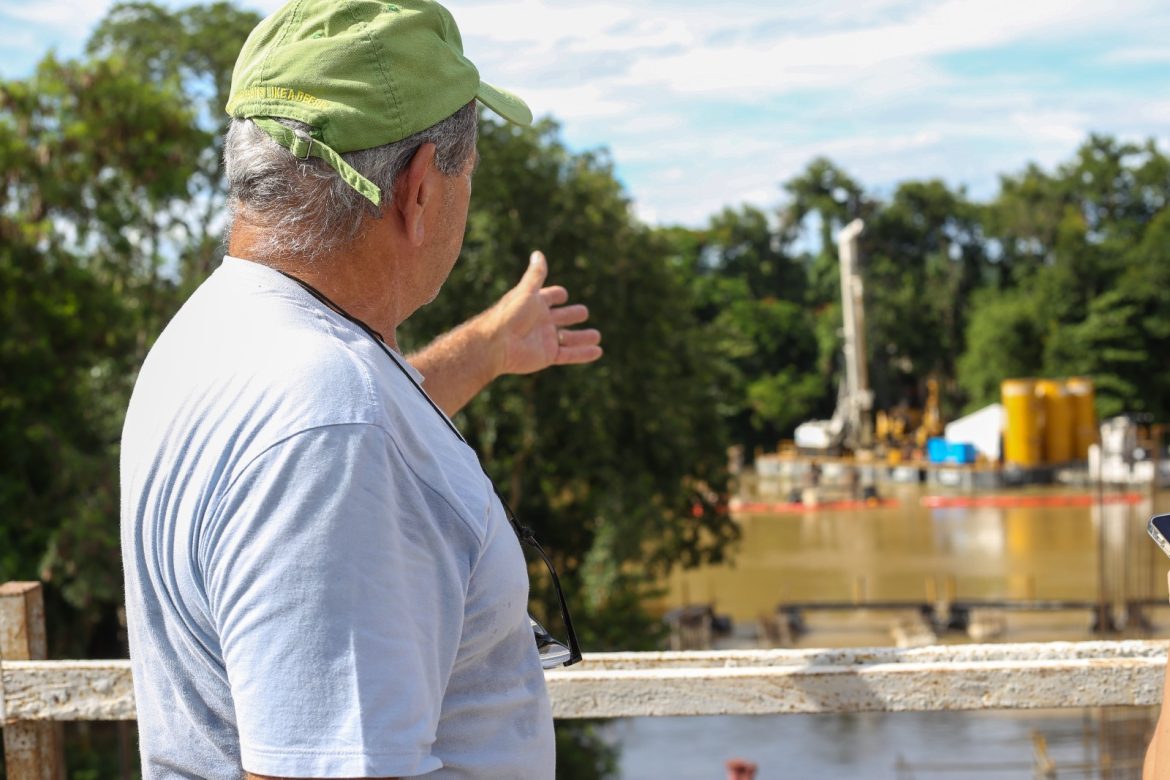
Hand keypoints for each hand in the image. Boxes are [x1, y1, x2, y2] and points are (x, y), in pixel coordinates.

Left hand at [488, 250, 601, 375]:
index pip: (549, 297)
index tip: (563, 294)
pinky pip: (569, 354)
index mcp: (535, 304)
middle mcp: (541, 322)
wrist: (497, 344)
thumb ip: (535, 274)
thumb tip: (538, 253)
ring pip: (569, 338)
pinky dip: (583, 354)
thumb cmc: (510, 315)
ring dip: (583, 337)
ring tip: (597, 335)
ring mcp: (545, 340)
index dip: (556, 295)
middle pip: (562, 317)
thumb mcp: (526, 291)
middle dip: (572, 315)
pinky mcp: (548, 356)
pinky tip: (598, 352)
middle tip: (584, 312)